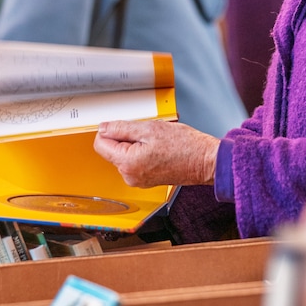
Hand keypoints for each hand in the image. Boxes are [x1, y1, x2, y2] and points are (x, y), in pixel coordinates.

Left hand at [93, 120, 219, 186]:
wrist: (205, 161)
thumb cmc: (184, 146)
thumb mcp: (149, 129)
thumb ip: (121, 128)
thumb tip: (103, 128)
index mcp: (128, 163)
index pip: (100, 144)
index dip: (109, 131)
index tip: (124, 126)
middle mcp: (130, 176)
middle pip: (112, 150)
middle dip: (125, 138)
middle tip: (148, 134)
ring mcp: (138, 180)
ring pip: (124, 155)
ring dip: (135, 145)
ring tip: (156, 143)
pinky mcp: (146, 180)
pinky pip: (135, 162)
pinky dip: (143, 153)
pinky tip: (159, 150)